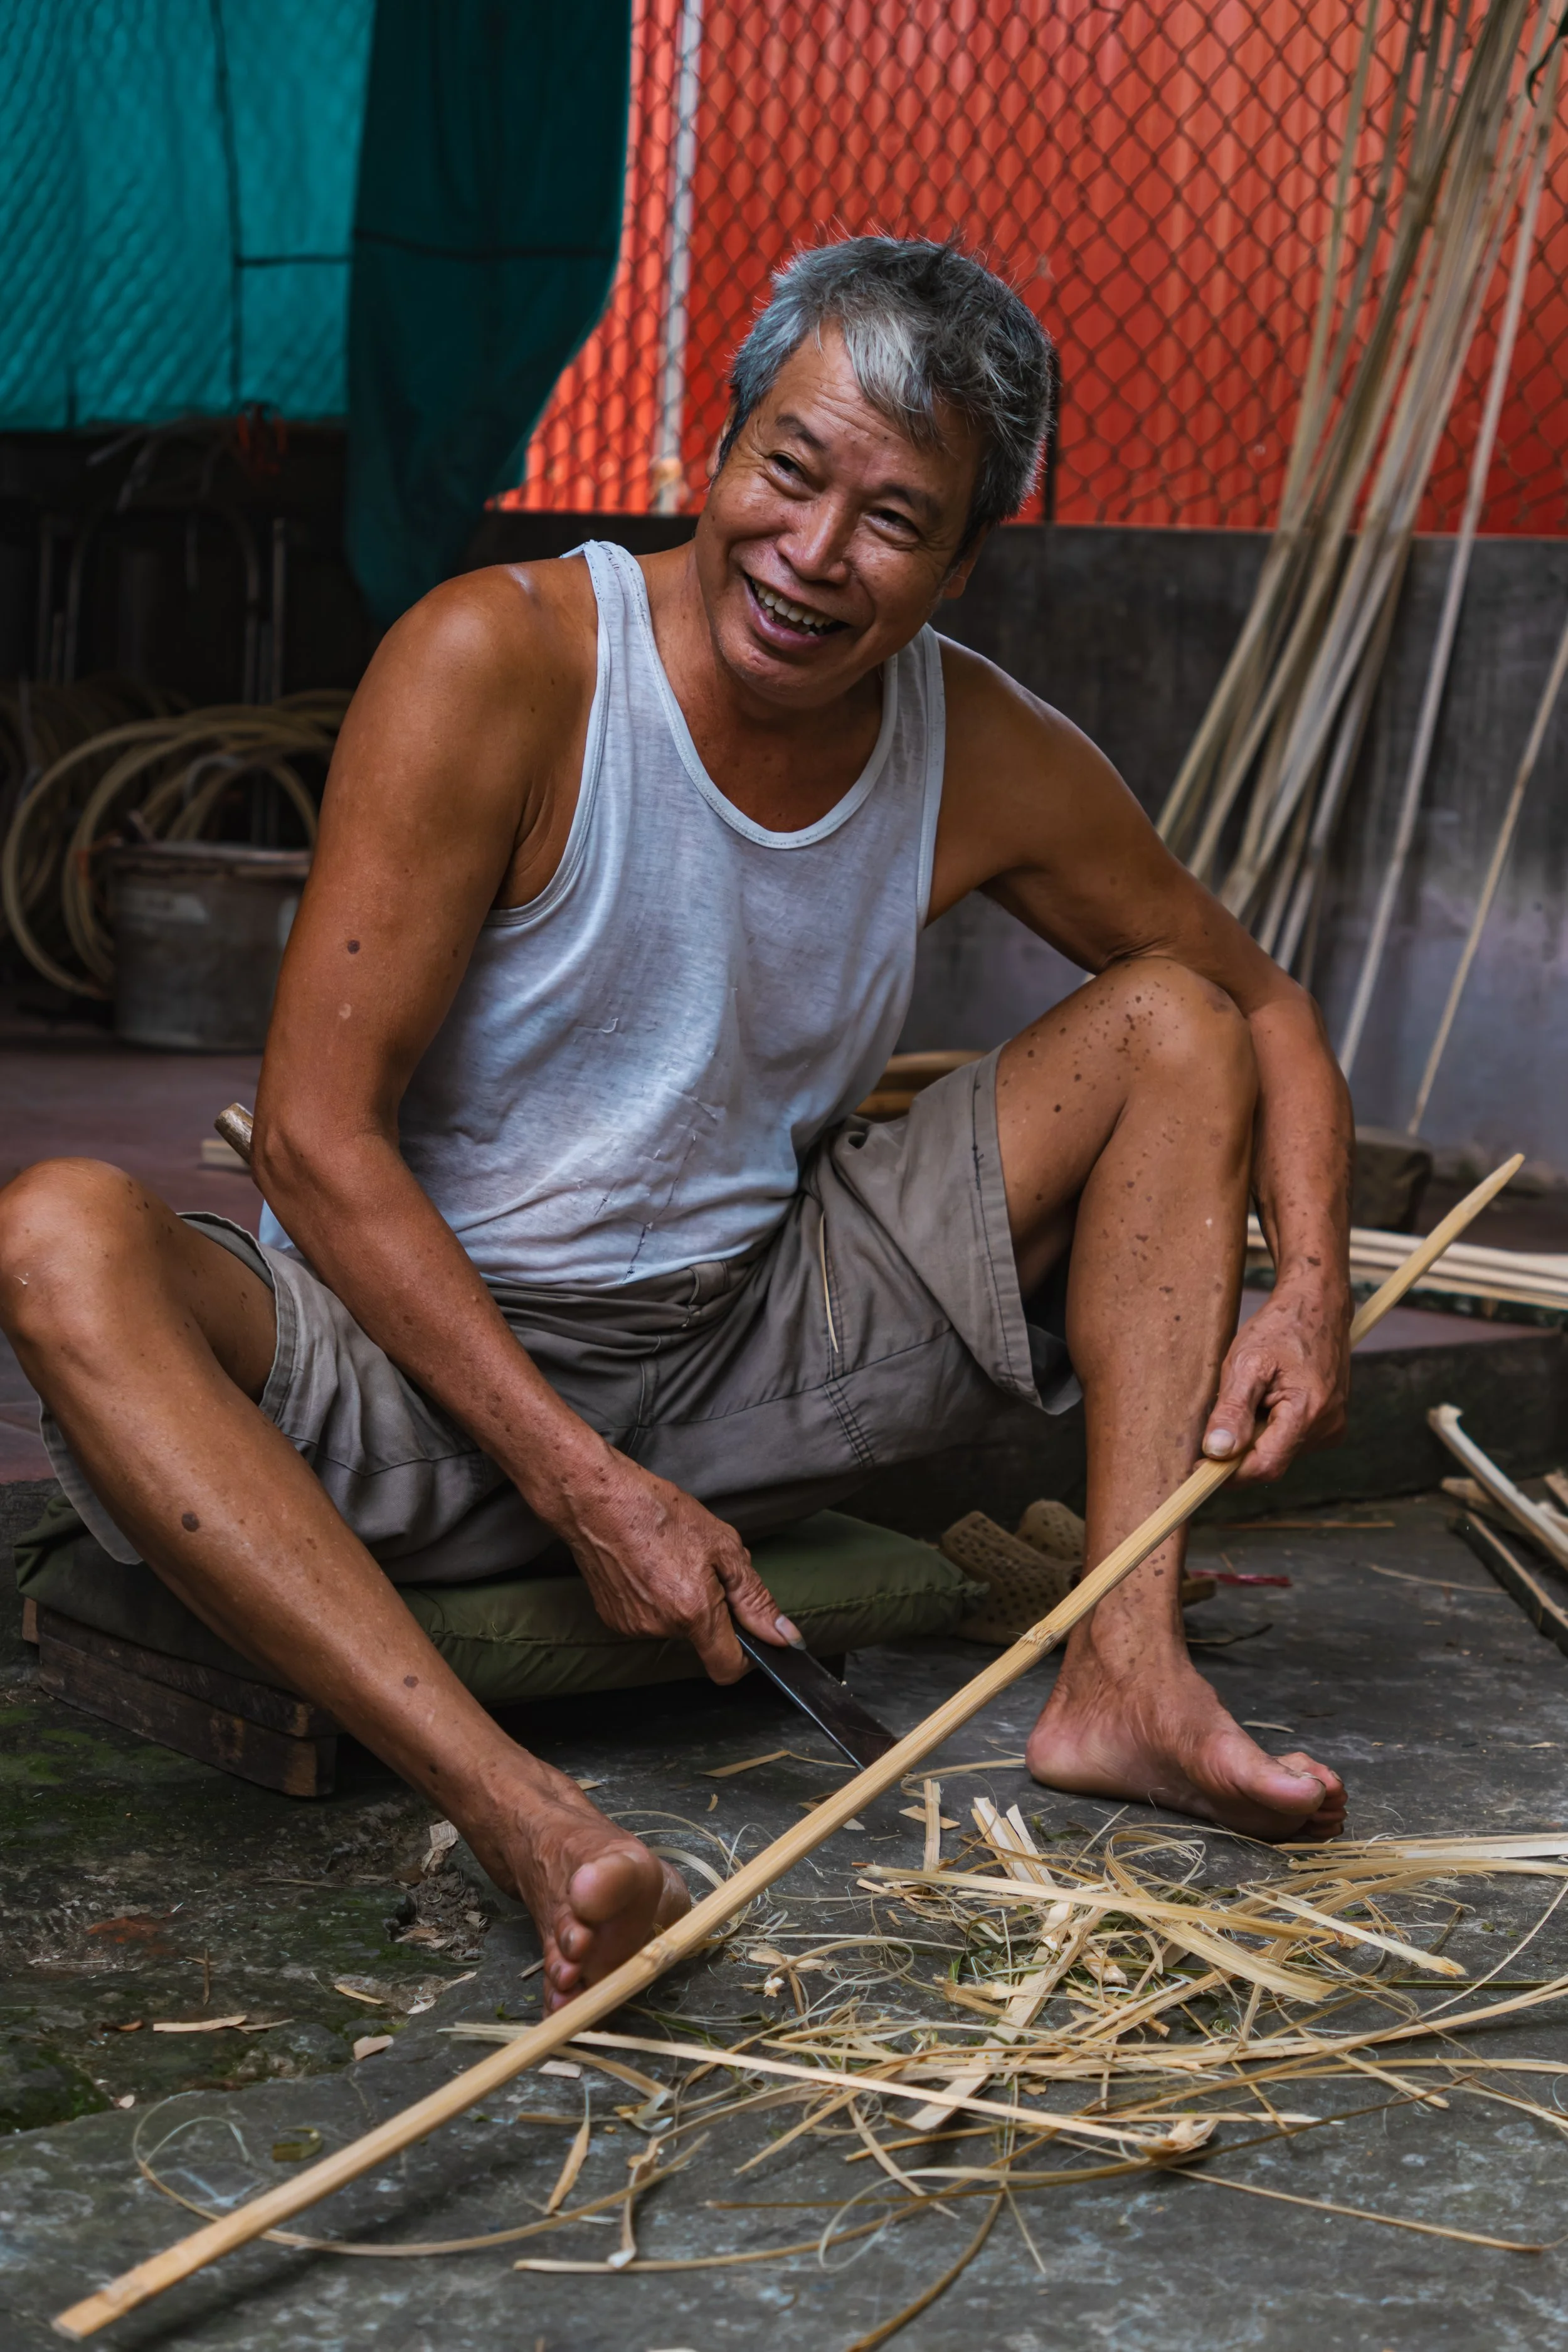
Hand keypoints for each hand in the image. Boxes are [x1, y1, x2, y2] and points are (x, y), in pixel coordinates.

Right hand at [553, 1446, 797, 1681]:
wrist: (596, 1500)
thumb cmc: (658, 1512)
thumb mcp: (723, 1546)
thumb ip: (755, 1598)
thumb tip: (784, 1635)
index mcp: (693, 1611)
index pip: (727, 1668)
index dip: (747, 1657)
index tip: (751, 1633)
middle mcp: (661, 1627)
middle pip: (702, 1638)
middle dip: (712, 1610)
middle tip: (702, 1567)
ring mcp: (633, 1626)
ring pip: (675, 1626)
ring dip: (682, 1603)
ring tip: (669, 1560)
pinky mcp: (612, 1618)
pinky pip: (648, 1618)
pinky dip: (655, 1599)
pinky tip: (647, 1567)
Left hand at [1201, 1275, 1350, 1483]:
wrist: (1318, 1306)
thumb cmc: (1281, 1328)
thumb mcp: (1246, 1362)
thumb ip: (1232, 1410)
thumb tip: (1216, 1452)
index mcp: (1308, 1412)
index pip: (1265, 1466)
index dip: (1228, 1473)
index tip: (1199, 1464)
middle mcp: (1327, 1427)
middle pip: (1270, 1460)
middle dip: (1241, 1445)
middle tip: (1227, 1407)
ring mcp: (1332, 1427)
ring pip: (1279, 1451)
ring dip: (1255, 1433)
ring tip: (1254, 1394)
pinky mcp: (1331, 1425)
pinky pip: (1290, 1440)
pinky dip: (1271, 1426)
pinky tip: (1270, 1397)